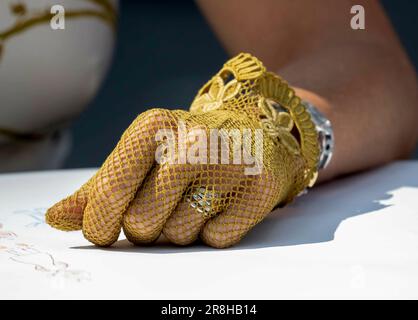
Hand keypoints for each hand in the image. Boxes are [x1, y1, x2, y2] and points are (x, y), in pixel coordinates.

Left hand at [46, 53, 318, 247]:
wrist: (254, 133)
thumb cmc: (188, 148)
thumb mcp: (142, 156)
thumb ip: (99, 188)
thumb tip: (57, 219)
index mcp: (154, 126)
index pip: (110, 193)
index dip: (101, 221)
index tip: (104, 229)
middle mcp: (193, 141)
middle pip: (141, 223)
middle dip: (147, 224)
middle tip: (165, 203)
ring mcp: (229, 166)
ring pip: (178, 237)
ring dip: (180, 228)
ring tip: (197, 198)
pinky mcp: (259, 191)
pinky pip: (214, 240)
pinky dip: (212, 231)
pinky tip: (223, 204)